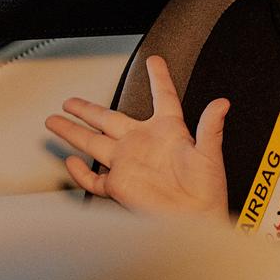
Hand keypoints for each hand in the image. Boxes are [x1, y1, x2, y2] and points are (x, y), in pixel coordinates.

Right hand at [45, 55, 230, 219]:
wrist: (197, 218)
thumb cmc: (208, 190)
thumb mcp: (210, 154)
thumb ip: (211, 126)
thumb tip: (222, 104)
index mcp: (168, 132)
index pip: (163, 98)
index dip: (159, 78)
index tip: (154, 61)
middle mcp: (143, 144)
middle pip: (109, 119)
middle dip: (87, 109)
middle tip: (71, 100)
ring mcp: (128, 164)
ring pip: (93, 143)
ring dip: (74, 131)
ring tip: (56, 120)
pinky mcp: (120, 186)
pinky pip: (94, 178)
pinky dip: (80, 172)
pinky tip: (71, 161)